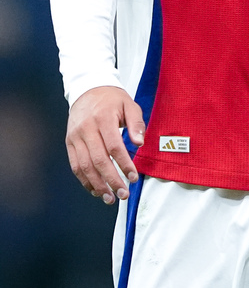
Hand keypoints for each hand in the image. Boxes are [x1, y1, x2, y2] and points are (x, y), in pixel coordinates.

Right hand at [66, 86, 144, 204]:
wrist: (88, 88)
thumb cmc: (112, 99)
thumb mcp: (129, 104)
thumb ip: (136, 124)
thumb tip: (139, 144)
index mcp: (103, 118)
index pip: (114, 146)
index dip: (124, 164)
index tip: (133, 177)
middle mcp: (86, 128)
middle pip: (98, 160)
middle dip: (111, 180)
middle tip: (123, 194)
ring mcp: (75, 136)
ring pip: (84, 166)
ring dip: (97, 185)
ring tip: (110, 198)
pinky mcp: (69, 142)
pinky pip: (75, 166)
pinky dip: (85, 180)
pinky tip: (96, 190)